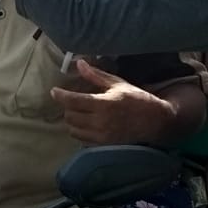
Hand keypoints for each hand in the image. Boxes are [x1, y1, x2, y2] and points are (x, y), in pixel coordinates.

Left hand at [51, 60, 171, 145]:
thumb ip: (96, 76)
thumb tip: (79, 64)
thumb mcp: (117, 84)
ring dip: (71, 120)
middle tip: (70, 100)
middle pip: (70, 116)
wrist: (154, 121)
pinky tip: (85, 123)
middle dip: (67, 107)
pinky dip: (79, 131)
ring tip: (77, 112)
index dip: (60, 96)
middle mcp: (100, 122)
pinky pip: (82, 139)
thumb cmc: (136, 98)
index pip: (73, 101)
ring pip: (74, 130)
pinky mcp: (103, 144)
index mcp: (103, 104)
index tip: (54, 91)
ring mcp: (101, 135)